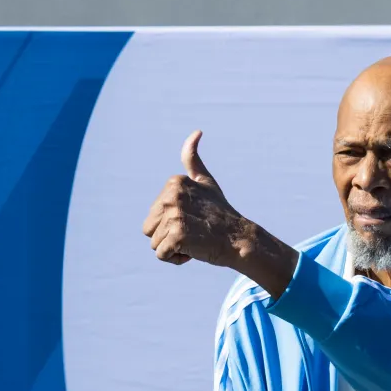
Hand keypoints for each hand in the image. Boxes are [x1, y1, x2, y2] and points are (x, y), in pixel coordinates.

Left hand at [142, 131, 248, 268]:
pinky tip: (194, 250)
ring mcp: (174, 215)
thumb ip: (192, 159)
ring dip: (174, 249)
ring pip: (155, 244)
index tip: (195, 219)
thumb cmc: (222, 214)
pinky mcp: (177, 235)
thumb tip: (196, 132)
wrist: (240, 239)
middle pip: (150, 230)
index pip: (154, 215)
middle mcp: (171, 196)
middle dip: (168, 236)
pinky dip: (176, 259)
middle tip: (194, 232)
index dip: (172, 223)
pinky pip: (162, 255)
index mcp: (174, 183)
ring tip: (195, 241)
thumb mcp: (206, 182)